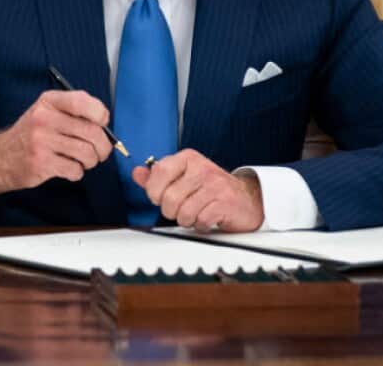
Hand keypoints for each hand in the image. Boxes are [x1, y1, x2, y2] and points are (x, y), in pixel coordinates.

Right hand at [0, 90, 111, 203]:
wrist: (1, 157)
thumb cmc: (32, 134)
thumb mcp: (47, 112)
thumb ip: (73, 112)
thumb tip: (105, 123)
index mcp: (49, 102)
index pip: (82, 101)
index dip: (100, 114)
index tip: (102, 123)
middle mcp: (44, 118)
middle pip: (91, 131)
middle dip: (103, 146)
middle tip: (101, 152)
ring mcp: (41, 141)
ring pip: (86, 152)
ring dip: (91, 161)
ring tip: (84, 161)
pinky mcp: (41, 163)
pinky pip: (75, 169)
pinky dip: (77, 172)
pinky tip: (69, 169)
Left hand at [131, 149, 263, 231]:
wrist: (246, 198)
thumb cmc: (210, 189)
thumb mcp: (182, 177)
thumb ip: (157, 176)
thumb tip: (137, 173)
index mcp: (188, 158)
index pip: (159, 172)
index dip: (154, 191)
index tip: (159, 197)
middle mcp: (202, 168)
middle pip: (169, 198)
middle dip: (171, 211)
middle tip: (182, 208)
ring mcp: (215, 185)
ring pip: (183, 212)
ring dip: (187, 219)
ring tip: (196, 212)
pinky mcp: (225, 202)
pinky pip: (200, 220)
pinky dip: (201, 224)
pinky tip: (207, 217)